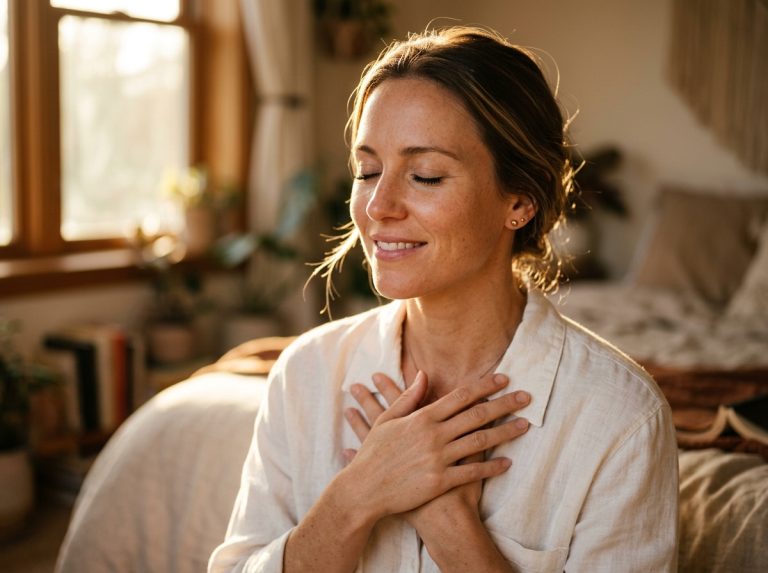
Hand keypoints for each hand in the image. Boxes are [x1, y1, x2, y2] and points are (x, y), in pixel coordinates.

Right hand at [342, 371, 529, 523]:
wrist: (365, 490)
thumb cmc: (374, 454)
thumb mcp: (386, 420)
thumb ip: (408, 397)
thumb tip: (423, 375)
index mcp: (422, 417)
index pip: (460, 396)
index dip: (484, 386)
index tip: (503, 379)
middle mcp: (434, 435)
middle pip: (477, 415)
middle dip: (504, 404)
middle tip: (526, 397)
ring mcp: (438, 458)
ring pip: (480, 441)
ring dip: (505, 432)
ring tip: (525, 425)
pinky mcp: (440, 481)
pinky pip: (472, 472)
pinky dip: (491, 467)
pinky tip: (507, 463)